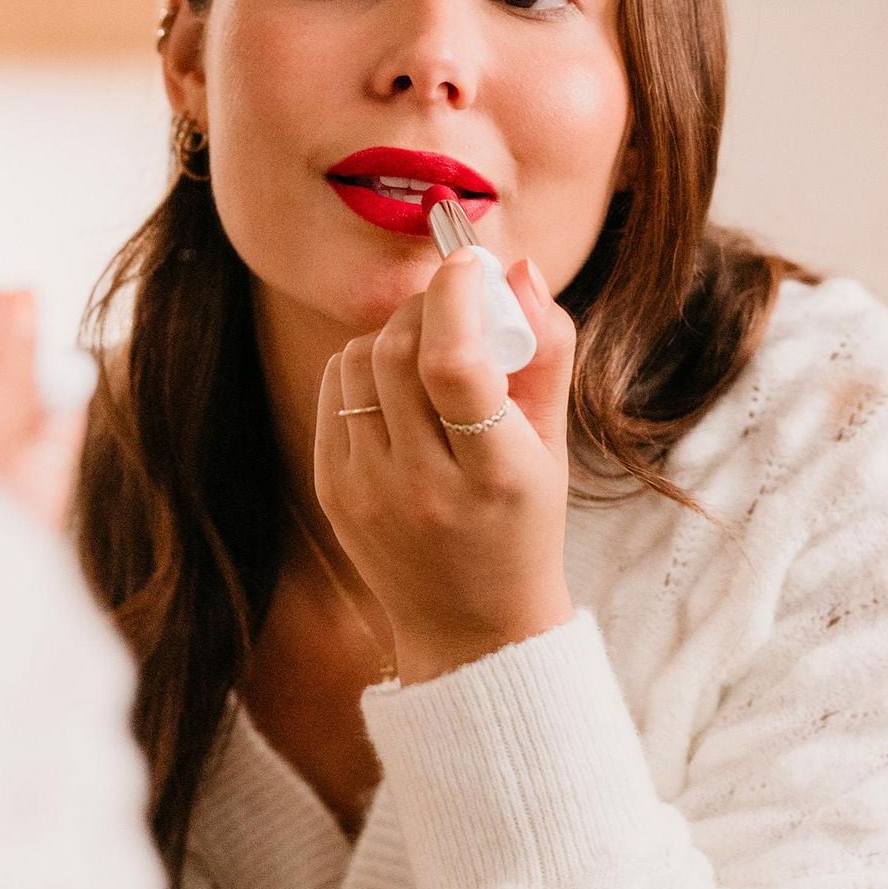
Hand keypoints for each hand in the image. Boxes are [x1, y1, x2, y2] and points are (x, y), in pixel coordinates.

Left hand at [314, 252, 577, 684]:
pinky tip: (398, 380)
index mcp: (494, 477)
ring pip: (360, 362)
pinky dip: (365, 363)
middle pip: (401, 354)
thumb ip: (546, 352)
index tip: (473, 261)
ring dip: (394, 329)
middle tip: (457, 297)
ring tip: (429, 342)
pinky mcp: (332, 489)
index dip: (458, 295)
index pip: (457, 366)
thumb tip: (518, 266)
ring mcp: (367, 492)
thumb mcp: (554, 446)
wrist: (471, 627)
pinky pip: (336, 390)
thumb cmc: (524, 524)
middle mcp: (423, 487)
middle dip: (429, 303)